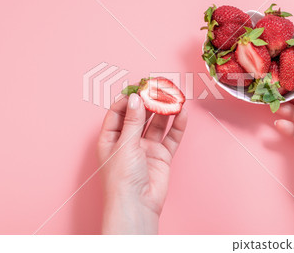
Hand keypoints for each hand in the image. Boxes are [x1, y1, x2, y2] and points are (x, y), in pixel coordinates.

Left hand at [98, 93, 187, 233]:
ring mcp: (146, 149)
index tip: (140, 88)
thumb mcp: (124, 144)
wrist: (137, 205)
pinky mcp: (161, 156)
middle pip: (140, 116)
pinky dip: (177, 126)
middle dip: (149, 103)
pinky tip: (182, 113)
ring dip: (165, 112)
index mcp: (111, 138)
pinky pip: (170, 137)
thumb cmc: (122, 179)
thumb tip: (136, 98)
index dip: (129, 100)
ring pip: (157, 125)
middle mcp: (128, 142)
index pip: (118, 112)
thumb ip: (133, 120)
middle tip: (159, 88)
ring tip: (173, 97)